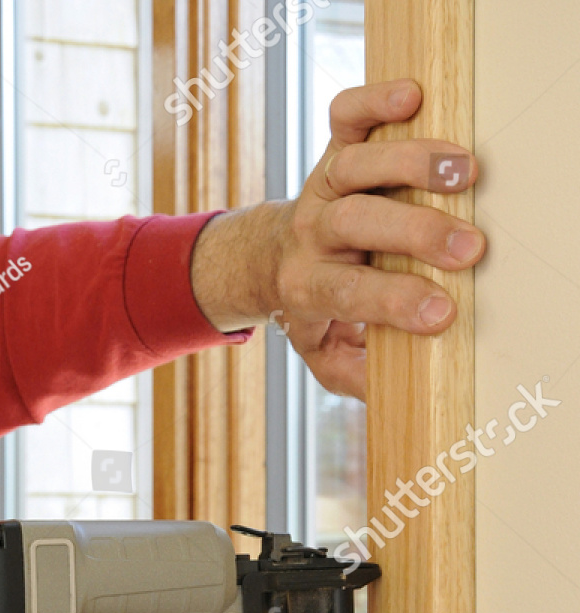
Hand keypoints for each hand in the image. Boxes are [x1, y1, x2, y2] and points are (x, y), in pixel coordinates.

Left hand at [190, 79, 484, 398]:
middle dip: (413, 232)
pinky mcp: (334, 147)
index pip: (348, 291)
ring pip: (354, 163)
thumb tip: (388, 389)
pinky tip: (412, 98)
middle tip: (469, 247)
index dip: (394, 301)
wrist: (268, 256)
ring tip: (463, 172)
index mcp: (306, 285)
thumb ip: (353, 374)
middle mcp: (311, 230)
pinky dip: (375, 99)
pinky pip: (347, 115)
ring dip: (409, 163)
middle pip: (355, 222)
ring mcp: (321, 183)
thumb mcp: (324, 354)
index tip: (443, 313)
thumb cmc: (311, 309)